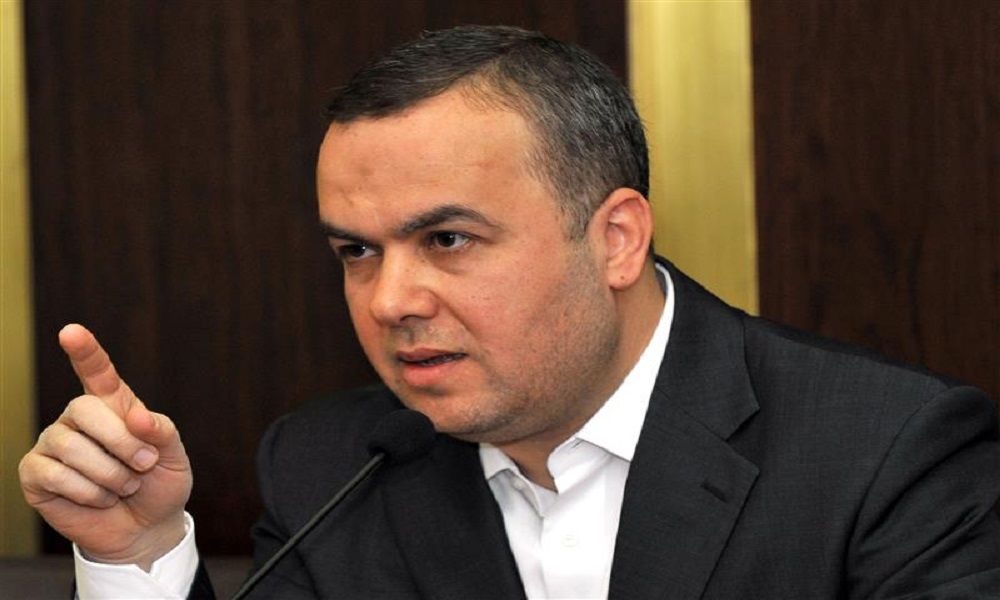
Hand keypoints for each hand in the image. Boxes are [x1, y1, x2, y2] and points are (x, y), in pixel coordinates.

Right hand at [18, 324, 191, 569]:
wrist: (146, 528)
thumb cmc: (158, 485)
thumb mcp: (173, 456)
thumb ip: (161, 430)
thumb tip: (135, 415)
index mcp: (113, 404)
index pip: (96, 372)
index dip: (85, 351)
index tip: (71, 331)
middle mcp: (78, 418)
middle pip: (85, 408)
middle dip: (122, 442)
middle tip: (144, 465)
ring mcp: (53, 444)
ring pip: (72, 446)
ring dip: (110, 474)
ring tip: (124, 486)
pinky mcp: (36, 474)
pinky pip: (55, 475)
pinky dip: (88, 493)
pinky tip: (100, 499)